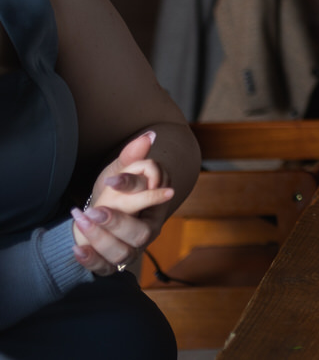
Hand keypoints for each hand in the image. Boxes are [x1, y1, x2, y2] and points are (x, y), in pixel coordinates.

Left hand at [71, 132, 175, 275]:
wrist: (100, 219)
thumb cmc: (115, 195)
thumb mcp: (120, 173)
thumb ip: (132, 158)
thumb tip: (149, 136)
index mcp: (154, 207)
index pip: (154, 200)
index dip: (135, 190)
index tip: (111, 181)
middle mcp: (146, 231)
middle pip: (141, 233)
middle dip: (118, 222)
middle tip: (95, 210)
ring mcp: (129, 250)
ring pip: (123, 253)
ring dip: (101, 238)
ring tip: (81, 220)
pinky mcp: (110, 264)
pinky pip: (104, 269)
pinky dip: (90, 260)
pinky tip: (76, 248)